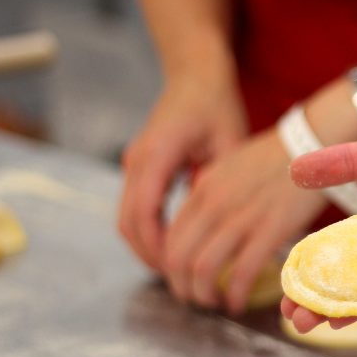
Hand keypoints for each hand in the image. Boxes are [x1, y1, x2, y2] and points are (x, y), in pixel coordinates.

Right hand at [118, 78, 245, 269]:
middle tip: (180, 282)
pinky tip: (175, 248)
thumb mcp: (229, 141)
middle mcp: (138, 160)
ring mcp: (135, 163)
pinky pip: (137, 208)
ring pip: (128, 218)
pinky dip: (150, 232)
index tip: (180, 270)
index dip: (160, 247)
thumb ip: (221, 179)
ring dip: (148, 247)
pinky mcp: (141, 167)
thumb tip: (219, 219)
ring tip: (178, 272)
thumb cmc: (217, 103)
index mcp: (158, 154)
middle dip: (151, 256)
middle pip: (129, 222)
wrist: (195, 74)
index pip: (146, 212)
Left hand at [162, 129, 328, 313]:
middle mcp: (215, 204)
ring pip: (203, 269)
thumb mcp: (231, 167)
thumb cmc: (278, 156)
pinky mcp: (270, 230)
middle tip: (193, 298)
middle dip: (181, 286)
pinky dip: (234, 293)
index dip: (170, 266)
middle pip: (178, 258)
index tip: (182, 278)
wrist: (312, 142)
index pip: (169, 237)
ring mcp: (241, 218)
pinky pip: (241, 272)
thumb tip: (203, 222)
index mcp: (203, 188)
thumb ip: (212, 194)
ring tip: (214, 303)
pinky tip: (237, 301)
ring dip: (204, 294)